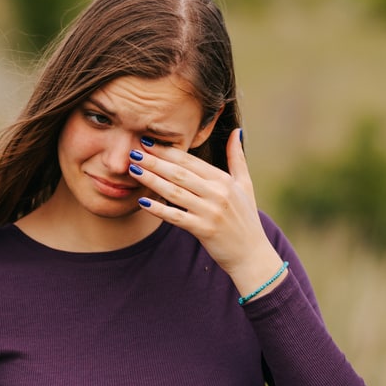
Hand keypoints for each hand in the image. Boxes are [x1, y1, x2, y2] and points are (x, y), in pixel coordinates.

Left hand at [131, 129, 285, 294]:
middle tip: (134, 152)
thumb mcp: (245, 185)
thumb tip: (237, 131)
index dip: (169, 151)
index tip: (150, 143)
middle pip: (179, 173)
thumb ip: (238, 158)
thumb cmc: (246, 218)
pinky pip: (176, 217)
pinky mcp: (203, 230)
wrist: (252, 254)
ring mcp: (210, 212)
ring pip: (175, 192)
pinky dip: (158, 209)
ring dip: (152, 180)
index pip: (191, 162)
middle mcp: (217, 193)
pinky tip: (142, 201)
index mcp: (224, 180)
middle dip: (155, 162)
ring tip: (134, 170)